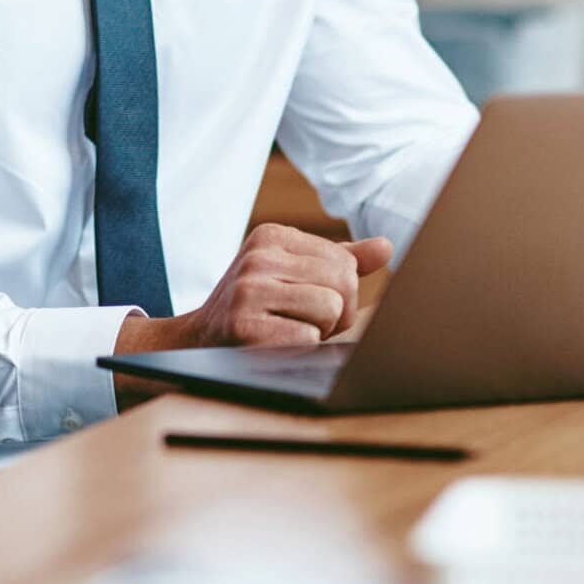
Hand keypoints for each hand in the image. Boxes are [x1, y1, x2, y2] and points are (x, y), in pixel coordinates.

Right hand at [113, 225, 390, 404]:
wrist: (197, 341)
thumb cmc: (257, 307)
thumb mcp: (291, 272)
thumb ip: (339, 259)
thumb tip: (386, 247)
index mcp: (272, 235)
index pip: (345, 262)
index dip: (341, 292)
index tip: (310, 301)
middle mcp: (258, 255)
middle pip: (344, 284)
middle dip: (336, 313)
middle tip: (304, 321)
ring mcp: (248, 289)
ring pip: (331, 310)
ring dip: (319, 331)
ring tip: (289, 330)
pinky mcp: (243, 325)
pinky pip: (307, 338)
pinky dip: (300, 349)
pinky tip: (276, 344)